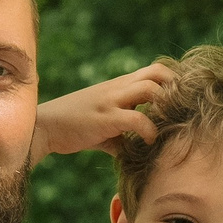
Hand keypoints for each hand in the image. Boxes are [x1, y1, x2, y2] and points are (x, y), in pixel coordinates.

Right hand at [30, 63, 171, 163]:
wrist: (44, 127)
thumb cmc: (73, 128)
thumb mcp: (104, 126)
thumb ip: (124, 133)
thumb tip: (139, 152)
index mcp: (119, 85)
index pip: (155, 70)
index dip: (172, 83)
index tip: (178, 105)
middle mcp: (118, 87)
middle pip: (159, 71)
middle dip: (176, 89)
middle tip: (177, 113)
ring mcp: (111, 100)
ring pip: (151, 89)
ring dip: (165, 107)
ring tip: (165, 125)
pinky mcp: (105, 117)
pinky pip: (138, 118)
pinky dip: (150, 131)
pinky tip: (149, 143)